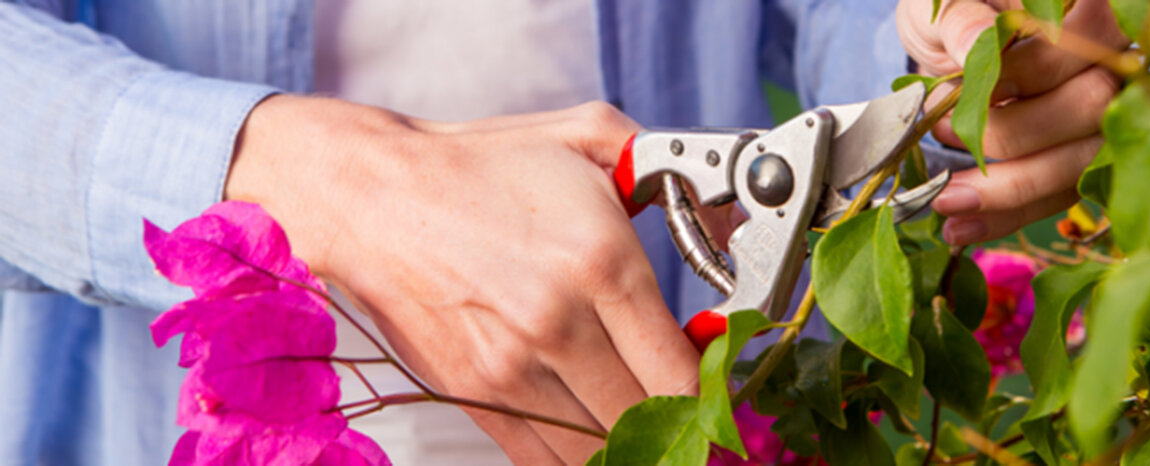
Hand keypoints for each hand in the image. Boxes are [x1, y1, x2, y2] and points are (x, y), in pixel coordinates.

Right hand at [225, 96, 697, 464]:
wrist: (374, 195)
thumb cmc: (482, 169)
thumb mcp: (589, 140)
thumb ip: (669, 174)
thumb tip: (725, 226)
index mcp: (601, 261)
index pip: (683, 373)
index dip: (714, 394)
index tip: (720, 386)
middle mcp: (557, 322)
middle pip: (650, 420)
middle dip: (681, 422)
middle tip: (691, 409)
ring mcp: (510, 368)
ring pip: (601, 447)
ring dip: (631, 441)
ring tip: (642, 415)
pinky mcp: (475, 395)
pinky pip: (546, 459)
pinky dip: (581, 454)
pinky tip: (595, 426)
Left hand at [897, 0, 1128, 243]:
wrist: (949, 42)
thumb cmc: (954, 13)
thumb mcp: (946, 3)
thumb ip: (963, 18)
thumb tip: (979, 46)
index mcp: (1088, 10)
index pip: (1084, 39)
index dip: (1028, 69)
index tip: (967, 85)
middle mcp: (1115, 62)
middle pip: (1092, 106)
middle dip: (1015, 132)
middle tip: (946, 132)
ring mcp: (1107, 117)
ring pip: (1081, 162)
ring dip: (1011, 190)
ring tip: (947, 201)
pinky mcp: (1081, 160)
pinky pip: (1057, 196)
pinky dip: (1007, 216)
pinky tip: (961, 227)